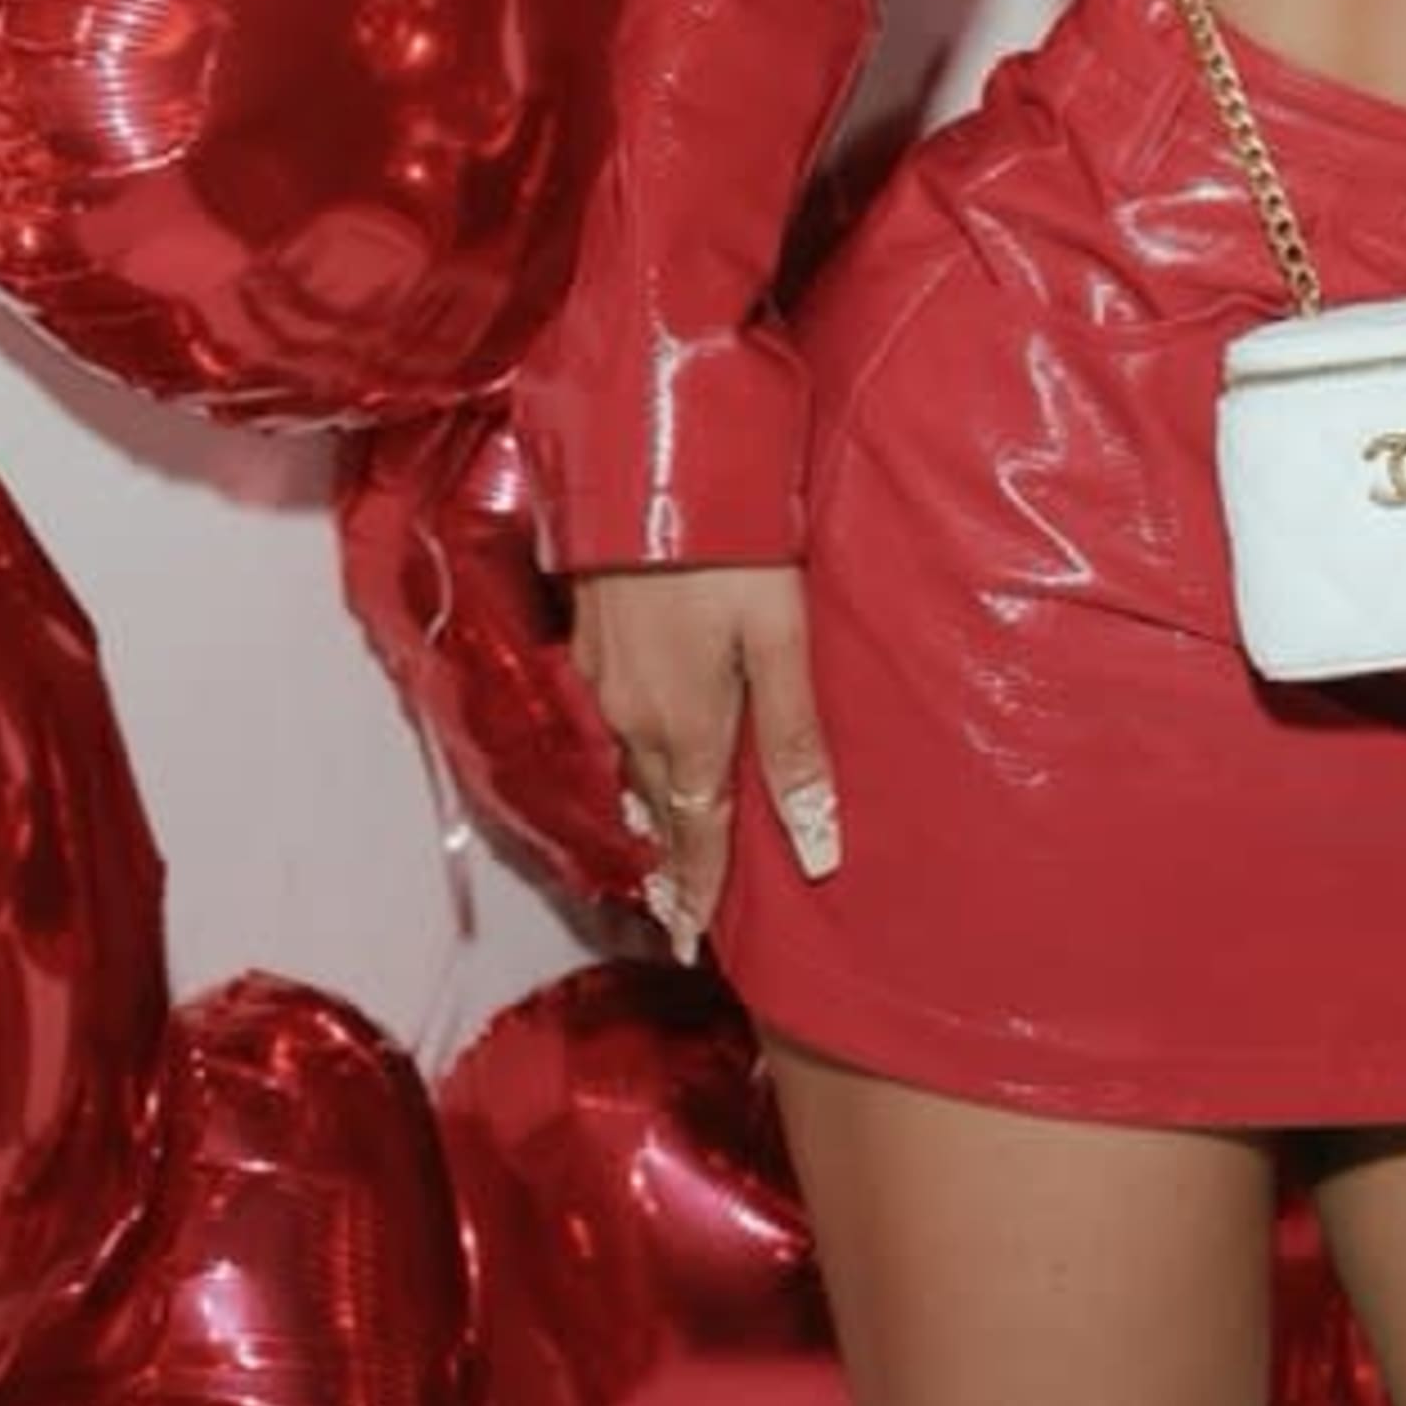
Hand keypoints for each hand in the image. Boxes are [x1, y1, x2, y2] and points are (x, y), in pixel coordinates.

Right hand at [568, 558, 839, 942]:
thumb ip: (796, 739)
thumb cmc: (732, 544)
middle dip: (668, 863)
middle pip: (655, 808)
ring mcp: (600, 676)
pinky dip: (624, 758)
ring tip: (659, 851)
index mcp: (685, 726)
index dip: (696, 891)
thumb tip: (818, 846)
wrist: (650, 458)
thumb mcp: (782, 637)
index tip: (690, 946)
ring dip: (644, 813)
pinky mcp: (586, 638)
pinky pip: (606, 724)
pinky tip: (634, 756)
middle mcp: (631, 715)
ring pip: (625, 766)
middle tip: (676, 913)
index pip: (695, 834)